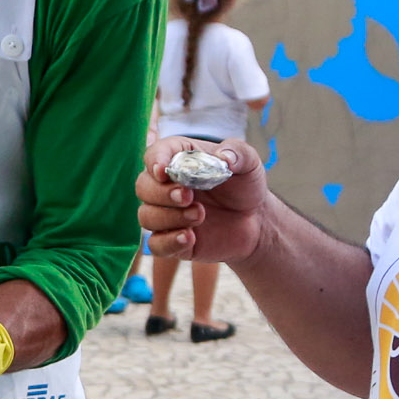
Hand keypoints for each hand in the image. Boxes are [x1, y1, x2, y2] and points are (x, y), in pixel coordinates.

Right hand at [136, 136, 266, 264]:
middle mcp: (165, 186)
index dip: (155, 161)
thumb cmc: (245, 186)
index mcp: (179, 159)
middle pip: (143, 186)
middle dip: (161, 193)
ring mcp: (166, 214)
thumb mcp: (249, 163)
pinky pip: (155, 245)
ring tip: (200, 215)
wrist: (255, 221)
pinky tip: (190, 237)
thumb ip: (238, 153)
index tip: (163, 171)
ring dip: (170, 217)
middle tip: (188, 196)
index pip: (155, 154)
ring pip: (146, 216)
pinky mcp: (171, 240)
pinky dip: (169, 242)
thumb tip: (224, 157)